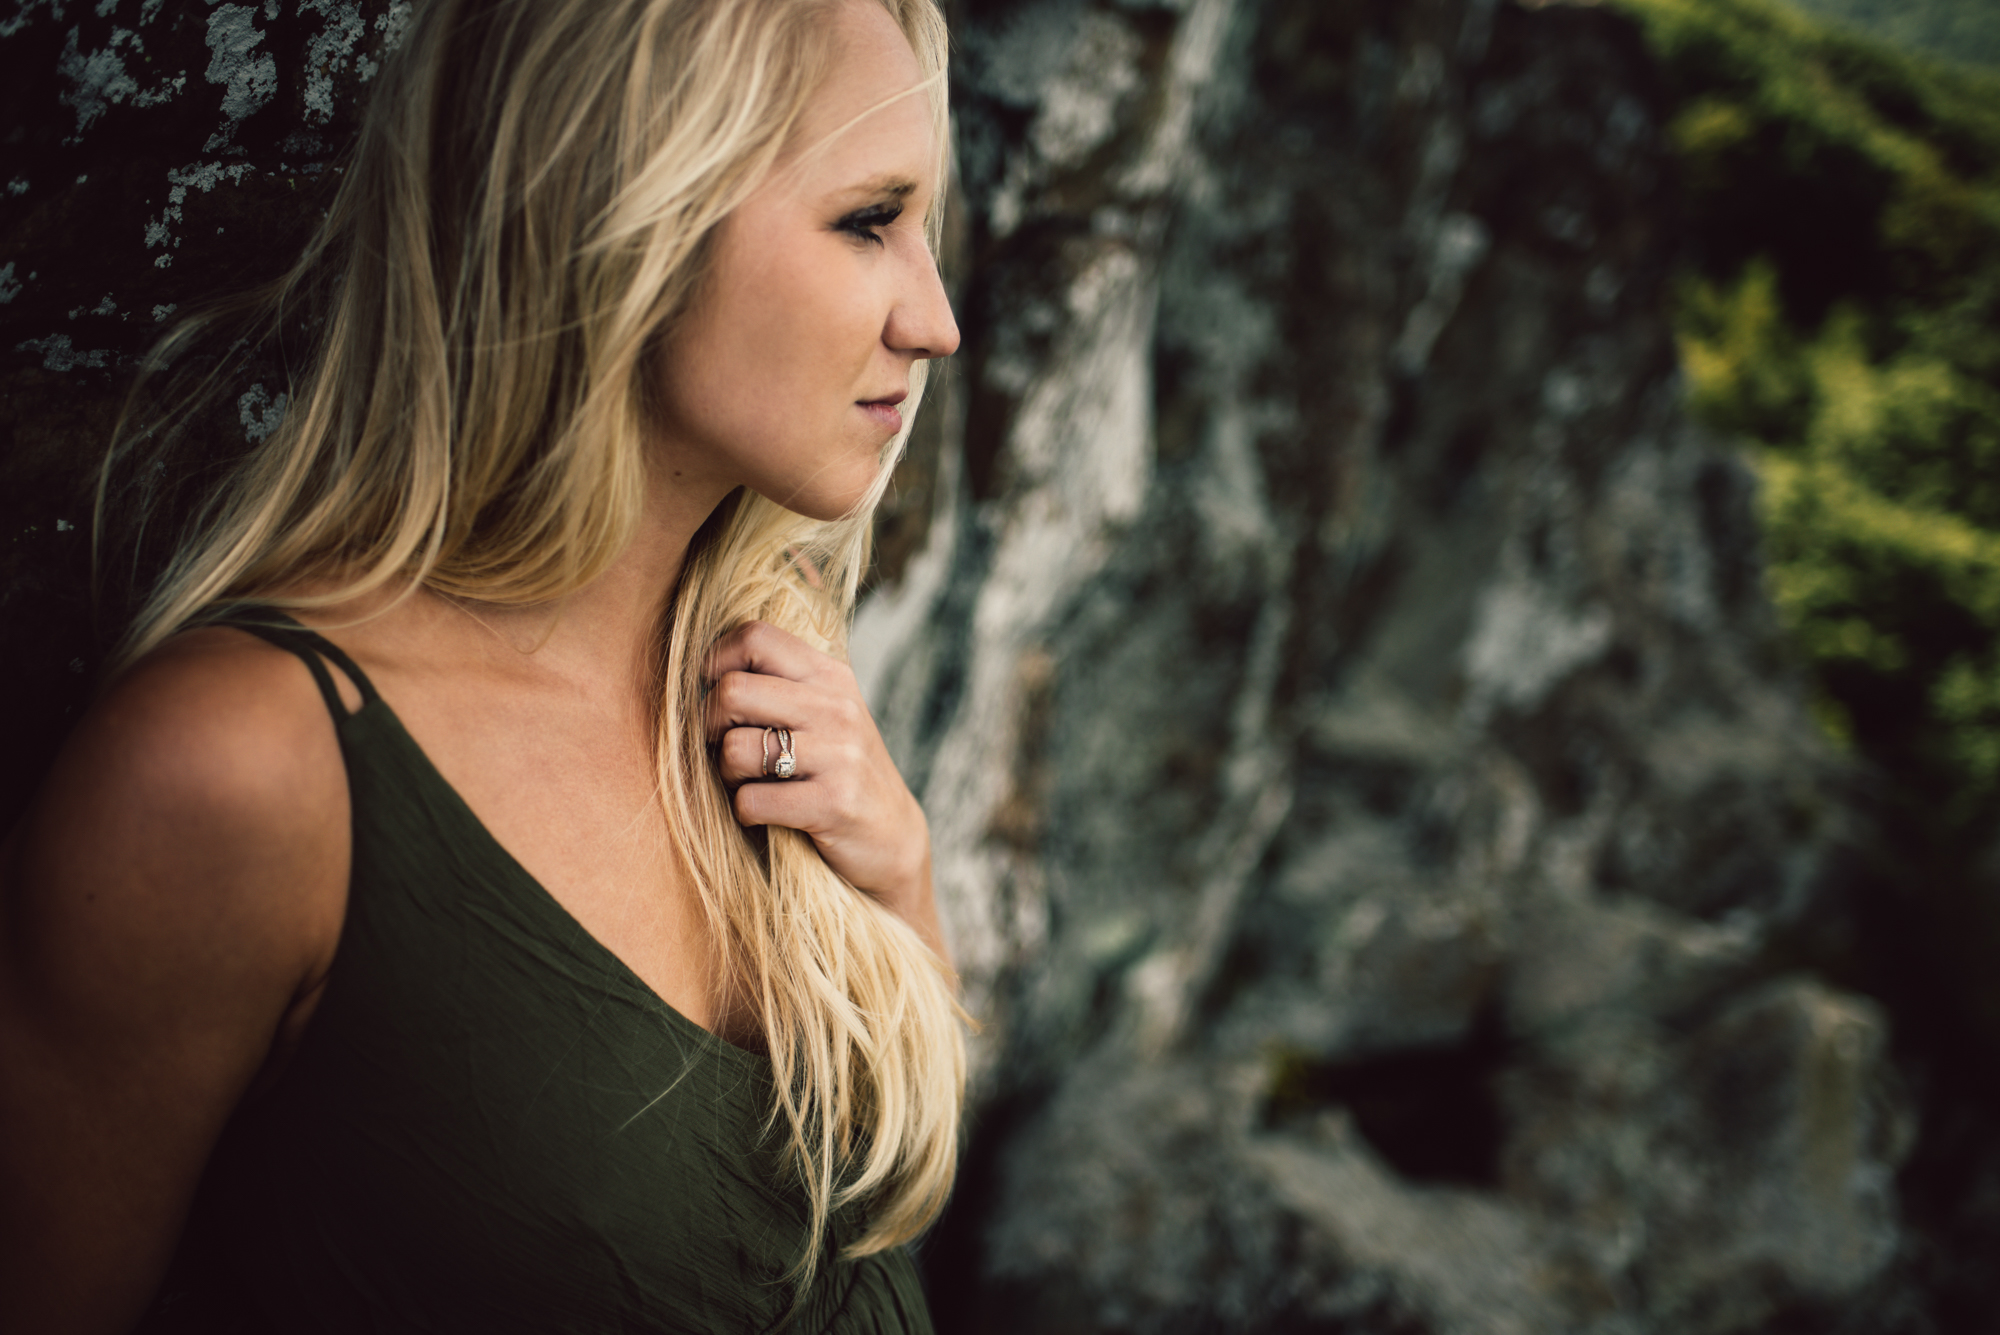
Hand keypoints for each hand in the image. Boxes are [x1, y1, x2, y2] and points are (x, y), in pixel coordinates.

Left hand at [703, 621, 940, 952]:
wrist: (892, 837)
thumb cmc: (839, 771)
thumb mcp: (824, 713)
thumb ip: (779, 684)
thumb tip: (701, 669)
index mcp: (830, 676)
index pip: (755, 637)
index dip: (715, 662)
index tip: (712, 693)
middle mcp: (837, 708)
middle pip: (732, 691)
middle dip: (710, 724)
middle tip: (721, 746)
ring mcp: (840, 754)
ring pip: (735, 747)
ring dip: (726, 773)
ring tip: (747, 782)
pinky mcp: (834, 803)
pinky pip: (751, 800)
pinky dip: (744, 811)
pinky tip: (764, 814)